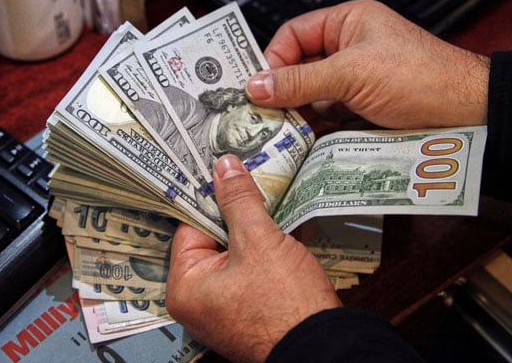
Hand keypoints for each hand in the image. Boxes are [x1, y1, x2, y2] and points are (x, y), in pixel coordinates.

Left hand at [166, 155, 341, 362]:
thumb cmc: (286, 304)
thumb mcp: (259, 241)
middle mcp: (199, 303)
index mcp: (185, 288)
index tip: (226, 173)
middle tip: (253, 186)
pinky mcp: (250, 311)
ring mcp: (225, 309)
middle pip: (213, 240)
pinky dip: (266, 254)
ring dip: (255, 233)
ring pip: (236, 254)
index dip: (212, 198)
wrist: (326, 348)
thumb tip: (224, 167)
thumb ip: (239, 200)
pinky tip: (284, 236)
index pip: (191, 227)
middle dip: (237, 215)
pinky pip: (250, 272)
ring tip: (272, 208)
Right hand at [246, 0, 489, 128]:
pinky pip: (329, 117)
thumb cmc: (421, 76)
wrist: (465, 114)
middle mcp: (349, 49)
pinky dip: (316, 129)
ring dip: (299, 114)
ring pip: (313, 96)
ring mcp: (356, 81)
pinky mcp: (363, 110)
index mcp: (348, 23)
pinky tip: (305, 141)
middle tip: (263, 114)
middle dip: (283, 91)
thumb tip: (257, 85)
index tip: (258, 86)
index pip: (295, 34)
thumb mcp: (352, 73)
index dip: (273, 58)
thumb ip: (301, 80)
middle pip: (300, 68)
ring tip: (282, 132)